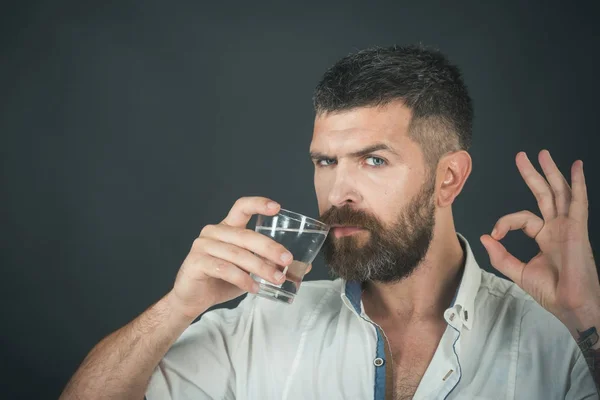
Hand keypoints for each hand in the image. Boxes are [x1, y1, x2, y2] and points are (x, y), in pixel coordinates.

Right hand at [169, 197, 293, 318]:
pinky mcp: (196, 262)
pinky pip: (224, 269)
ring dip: (260, 267)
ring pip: (237, 254)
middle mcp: (213, 231)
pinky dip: (242, 279)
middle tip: (287, 260)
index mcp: (227, 227)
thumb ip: (271, 265)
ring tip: (277, 279)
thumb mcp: (250, 271)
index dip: (258, 204)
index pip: (241, 207)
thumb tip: (303, 267)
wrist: (192, 299)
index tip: (277, 208)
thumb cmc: (222, 281)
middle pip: (246, 235)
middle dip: (270, 248)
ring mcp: (203, 246)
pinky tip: (255, 288)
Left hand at [480, 150, 599, 327]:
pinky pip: (578, 202)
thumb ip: (501, 256)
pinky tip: (576, 167)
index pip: (521, 218)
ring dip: (551, 172)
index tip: (494, 236)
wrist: (571, 306)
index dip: (504, 222)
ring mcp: (568, 227)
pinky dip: (577, 184)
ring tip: (542, 154)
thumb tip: (485, 237)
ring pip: (559, 193)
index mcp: (544, 237)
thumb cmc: (552, 293)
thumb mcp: (518, 272)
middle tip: (522, 156)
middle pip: (543, 194)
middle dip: (532, 175)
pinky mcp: (577, 229)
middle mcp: (557, 228)